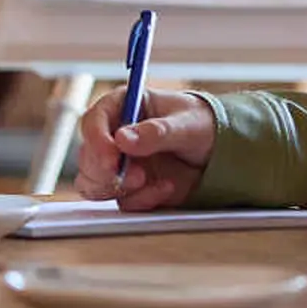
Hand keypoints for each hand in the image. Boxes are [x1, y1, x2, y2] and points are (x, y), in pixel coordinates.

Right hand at [74, 87, 215, 210]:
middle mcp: (113, 136)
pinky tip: (167, 187)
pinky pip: (122, 201)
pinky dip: (142, 199)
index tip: (112, 159)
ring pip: (93, 183)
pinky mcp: (129, 188)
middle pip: (87, 157)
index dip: (97, 141)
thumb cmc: (202, 125)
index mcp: (121, 107)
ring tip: (149, 181)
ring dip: (117, 188)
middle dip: (105, 172)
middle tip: (136, 176)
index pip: (93, 122)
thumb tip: (123, 139)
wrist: (219, 152)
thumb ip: (157, 132)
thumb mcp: (187, 124)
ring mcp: (119, 164)